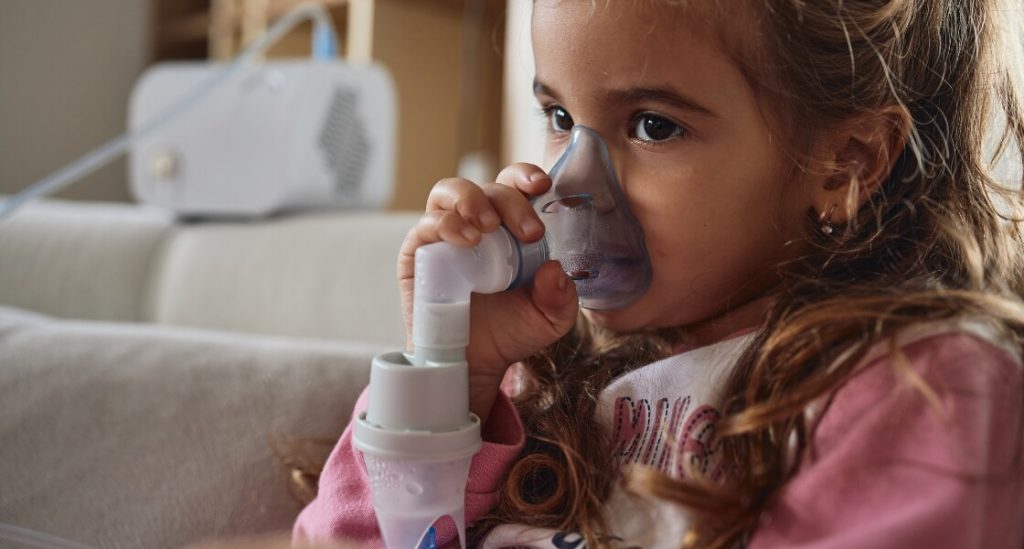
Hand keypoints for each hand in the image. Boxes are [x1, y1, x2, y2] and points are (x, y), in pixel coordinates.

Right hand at [398, 163, 578, 422]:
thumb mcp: (550, 319)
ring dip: (471, 200)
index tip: (542, 185)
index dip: (526, 176)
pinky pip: (426, 225)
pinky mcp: (417, 253)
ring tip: (485, 228)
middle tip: (527, 232)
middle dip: (510, 201)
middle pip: (488, 187)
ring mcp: (445, 235)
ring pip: (449, 192)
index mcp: (512, 227)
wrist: (474, 364)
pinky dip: (445, 224)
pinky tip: (465, 240)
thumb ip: (560, 297)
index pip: (516, 186)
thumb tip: (554, 269)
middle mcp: (478, 223)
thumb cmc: (512, 331)